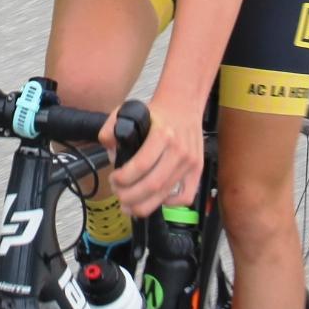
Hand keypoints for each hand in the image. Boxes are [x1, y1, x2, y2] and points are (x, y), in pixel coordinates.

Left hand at [103, 94, 202, 216]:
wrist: (184, 103)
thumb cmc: (156, 111)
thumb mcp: (127, 111)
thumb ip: (111, 129)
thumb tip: (111, 154)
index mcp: (162, 134)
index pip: (140, 165)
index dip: (123, 179)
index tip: (113, 179)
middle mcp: (179, 150)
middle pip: (152, 185)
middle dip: (129, 196)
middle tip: (119, 194)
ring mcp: (190, 162)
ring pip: (165, 194)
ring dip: (143, 205)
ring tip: (129, 204)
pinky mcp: (198, 169)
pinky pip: (185, 196)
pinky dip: (169, 204)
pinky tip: (155, 199)